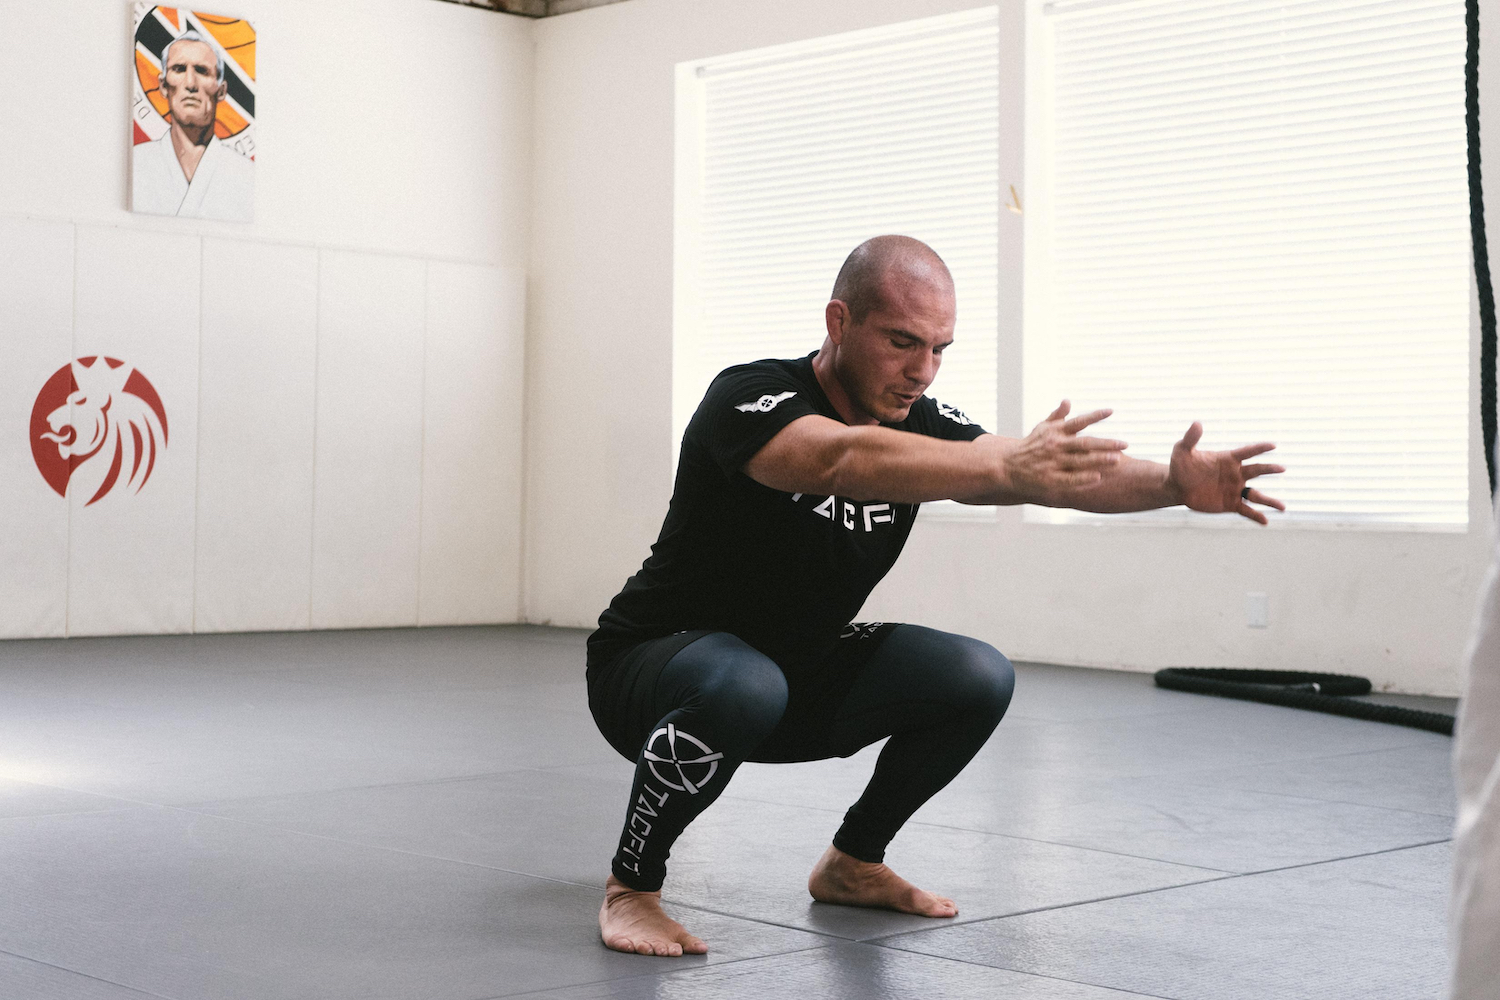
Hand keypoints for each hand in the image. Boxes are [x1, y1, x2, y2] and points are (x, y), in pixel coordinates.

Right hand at [1006, 400, 1127, 501]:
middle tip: (1125, 443)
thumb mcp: (1041, 428)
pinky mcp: (1050, 479)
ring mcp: (1052, 463)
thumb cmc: (1030, 446)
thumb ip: (1057, 416)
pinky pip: (1070, 479)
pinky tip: (1098, 478)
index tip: (1111, 411)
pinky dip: (1084, 478)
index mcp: (1055, 432)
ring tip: (1118, 459)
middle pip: (1084, 443)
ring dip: (1099, 460)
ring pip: (1080, 461)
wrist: (1007, 466)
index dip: (1094, 416)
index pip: (1078, 422)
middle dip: (1105, 443)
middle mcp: (1055, 446)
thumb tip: (1068, 401)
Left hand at [1167, 421, 1286, 524]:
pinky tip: (1265, 522)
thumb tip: (1197, 423)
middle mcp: (1236, 474)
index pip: (1246, 452)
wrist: (1178, 487)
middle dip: (1268, 470)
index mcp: (1228, 459)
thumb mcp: (1182, 450)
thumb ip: (1190, 438)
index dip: (1259, 449)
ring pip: (1256, 495)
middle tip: (1282, 468)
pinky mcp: (1230, 504)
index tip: (1273, 445)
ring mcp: (1235, 490)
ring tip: (1283, 507)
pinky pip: (1246, 510)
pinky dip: (1256, 516)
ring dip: (1269, 501)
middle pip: (1256, 471)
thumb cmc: (1181, 466)